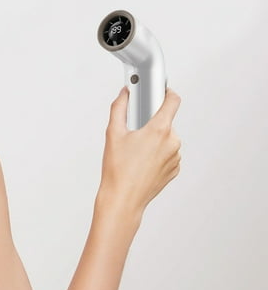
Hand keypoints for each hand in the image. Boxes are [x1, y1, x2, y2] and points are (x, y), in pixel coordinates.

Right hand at [99, 86, 181, 230]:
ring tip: (136, 151)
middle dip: (151, 122)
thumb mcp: (113, 133)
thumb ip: (119, 107)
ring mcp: (176, 157)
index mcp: (159, 130)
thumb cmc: (117, 170)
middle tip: (134, 132)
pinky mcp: (175, 169)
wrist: (123, 199)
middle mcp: (173, 142)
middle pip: (165, 121)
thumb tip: (124, 94)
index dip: (166, 92)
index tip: (160, 90)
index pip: (173, 100)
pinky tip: (142, 162)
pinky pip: (168, 154)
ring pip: (166, 138)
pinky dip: (157, 154)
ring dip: (154, 139)